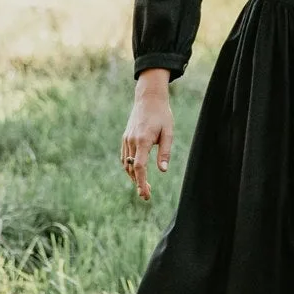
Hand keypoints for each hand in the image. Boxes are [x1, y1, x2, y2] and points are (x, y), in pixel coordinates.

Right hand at [121, 71, 173, 201]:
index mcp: (143, 140)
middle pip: (132, 168)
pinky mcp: (125, 137)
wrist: (148, 98)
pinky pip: (125, 157)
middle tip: (147, 195)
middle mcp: (132, 141)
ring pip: (127, 164)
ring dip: (133, 176)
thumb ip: (165, 151)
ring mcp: (127, 139)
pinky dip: (130, 167)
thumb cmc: (162, 115)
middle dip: (138, 183)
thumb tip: (163, 170)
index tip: (144, 194)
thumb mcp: (168, 132)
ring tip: (144, 186)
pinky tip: (137, 172)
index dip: (141, 182)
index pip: (140, 166)